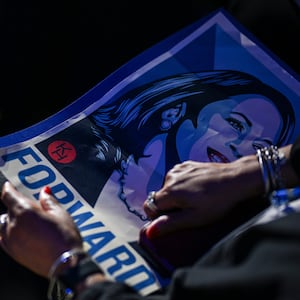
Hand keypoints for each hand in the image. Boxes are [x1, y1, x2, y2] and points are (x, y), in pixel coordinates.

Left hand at [0, 181, 82, 277]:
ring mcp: (11, 240)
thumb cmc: (64, 238)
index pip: (8, 195)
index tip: (9, 186)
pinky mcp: (13, 253)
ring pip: (3, 224)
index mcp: (24, 212)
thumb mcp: (60, 213)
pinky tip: (22, 233)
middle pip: (7, 209)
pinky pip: (3, 238)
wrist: (66, 263)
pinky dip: (9, 232)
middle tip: (30, 206)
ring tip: (26, 220)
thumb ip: (48, 201)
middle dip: (16, 205)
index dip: (9, 188)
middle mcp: (13, 226)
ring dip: (11, 219)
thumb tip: (44, 192)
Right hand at [143, 155, 263, 237]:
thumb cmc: (217, 201)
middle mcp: (170, 177)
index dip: (159, 216)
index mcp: (170, 192)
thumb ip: (169, 224)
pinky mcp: (186, 164)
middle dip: (169, 205)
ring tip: (196, 198)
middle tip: (189, 209)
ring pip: (168, 187)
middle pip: (159, 197)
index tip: (175, 218)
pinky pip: (176, 177)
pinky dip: (182, 184)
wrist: (235, 179)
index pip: (150, 206)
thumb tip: (148, 232)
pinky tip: (197, 188)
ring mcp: (178, 169)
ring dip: (176, 194)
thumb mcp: (194, 218)